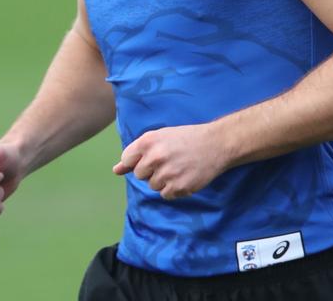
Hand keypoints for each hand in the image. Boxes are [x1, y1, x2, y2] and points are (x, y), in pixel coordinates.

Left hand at [113, 123, 227, 199]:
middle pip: (139, 175)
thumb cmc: (186, 138)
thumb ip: (136, 153)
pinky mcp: (178, 187)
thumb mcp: (160, 137)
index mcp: (148, 141)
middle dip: (150, 171)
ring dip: (163, 180)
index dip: (137, 161)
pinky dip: (173, 189)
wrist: (216, 144)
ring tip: (178, 168)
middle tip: (168, 161)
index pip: (127, 160)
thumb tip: (115, 171)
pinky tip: (184, 176)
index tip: (150, 158)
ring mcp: (167, 174)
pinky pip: (165, 195)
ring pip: (152, 186)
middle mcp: (155, 157)